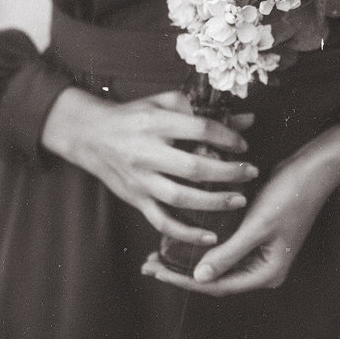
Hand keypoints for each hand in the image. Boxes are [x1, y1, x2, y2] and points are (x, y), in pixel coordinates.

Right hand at [42, 88, 257, 245]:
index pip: (200, 130)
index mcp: (155, 123)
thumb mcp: (165, 103)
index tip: (243, 145)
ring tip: (239, 200)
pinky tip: (210, 236)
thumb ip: (205, 112)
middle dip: (228, 172)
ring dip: (214, 202)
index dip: (227, 137)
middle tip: (251, 172)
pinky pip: (162, 221)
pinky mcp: (135, 199)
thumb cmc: (133, 116)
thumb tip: (247, 121)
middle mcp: (145, 153)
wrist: (89, 135)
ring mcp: (139, 180)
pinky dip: (186, 232)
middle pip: (193, 167)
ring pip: (180, 197)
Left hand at [140, 123, 339, 295]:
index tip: (156, 269)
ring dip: (190, 259)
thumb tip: (198, 278)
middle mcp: (264, 268)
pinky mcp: (257, 236)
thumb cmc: (290, 196)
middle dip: (182, 271)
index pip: (218, 285)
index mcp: (267, 273)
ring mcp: (260, 252)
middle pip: (216, 278)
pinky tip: (184, 238)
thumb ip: (228, 254)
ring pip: (218, 263)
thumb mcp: (258, 226)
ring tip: (159, 253)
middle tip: (149, 263)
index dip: (184, 279)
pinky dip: (204, 244)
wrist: (314, 169)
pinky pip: (225, 247)